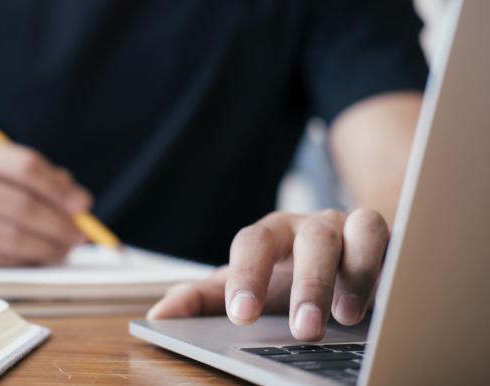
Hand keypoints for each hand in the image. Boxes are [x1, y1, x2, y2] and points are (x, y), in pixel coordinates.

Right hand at [0, 134, 91, 265]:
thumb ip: (36, 177)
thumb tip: (77, 201)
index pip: (25, 167)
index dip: (60, 189)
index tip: (84, 205)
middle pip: (23, 206)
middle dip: (60, 224)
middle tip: (81, 235)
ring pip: (13, 238)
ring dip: (49, 248)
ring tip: (65, 250)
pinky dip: (26, 263)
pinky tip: (39, 260)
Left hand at [147, 209, 388, 340]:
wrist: (337, 255)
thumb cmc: (284, 275)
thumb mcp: (244, 288)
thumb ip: (201, 300)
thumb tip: (158, 316)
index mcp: (270, 235)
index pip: (253, 243)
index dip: (246, 276)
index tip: (240, 315)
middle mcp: (311, 225)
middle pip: (310, 239)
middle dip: (308, 283)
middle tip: (303, 329)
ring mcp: (353, 227)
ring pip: (361, 229)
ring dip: (356, 272)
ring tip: (347, 317)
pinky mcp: (389, 238)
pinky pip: (395, 240)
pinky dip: (391, 265)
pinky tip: (388, 299)